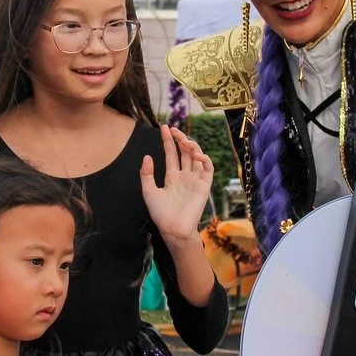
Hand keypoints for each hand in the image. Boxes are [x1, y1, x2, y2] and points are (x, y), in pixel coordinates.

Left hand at [140, 125, 213, 243]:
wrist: (173, 228)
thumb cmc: (161, 214)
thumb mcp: (149, 192)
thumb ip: (146, 174)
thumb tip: (147, 156)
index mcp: (172, 177)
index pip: (172, 154)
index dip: (168, 141)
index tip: (164, 128)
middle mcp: (185, 176)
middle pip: (185, 152)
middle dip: (180, 139)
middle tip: (173, 130)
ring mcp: (195, 179)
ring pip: (197, 157)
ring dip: (192, 146)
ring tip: (183, 141)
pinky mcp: (204, 185)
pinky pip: (208, 168)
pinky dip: (204, 158)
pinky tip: (196, 154)